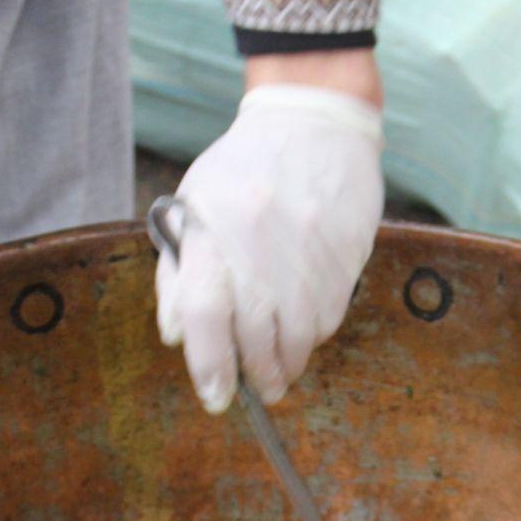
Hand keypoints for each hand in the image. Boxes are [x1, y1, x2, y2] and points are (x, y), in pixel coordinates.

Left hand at [155, 75, 383, 411]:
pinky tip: (303, 328)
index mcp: (210, 230)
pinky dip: (314, 336)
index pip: (203, 314)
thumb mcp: (193, 207)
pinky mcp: (344, 258)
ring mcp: (305, 253)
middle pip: (254, 337)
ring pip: (298, 338)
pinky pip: (328, 319)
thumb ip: (178, 272)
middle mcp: (257, 245)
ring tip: (280, 371)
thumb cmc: (244, 171)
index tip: (216, 396)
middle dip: (255, 376)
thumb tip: (176, 335)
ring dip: (288, 365)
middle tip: (256, 391)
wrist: (314, 124)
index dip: (209, 364)